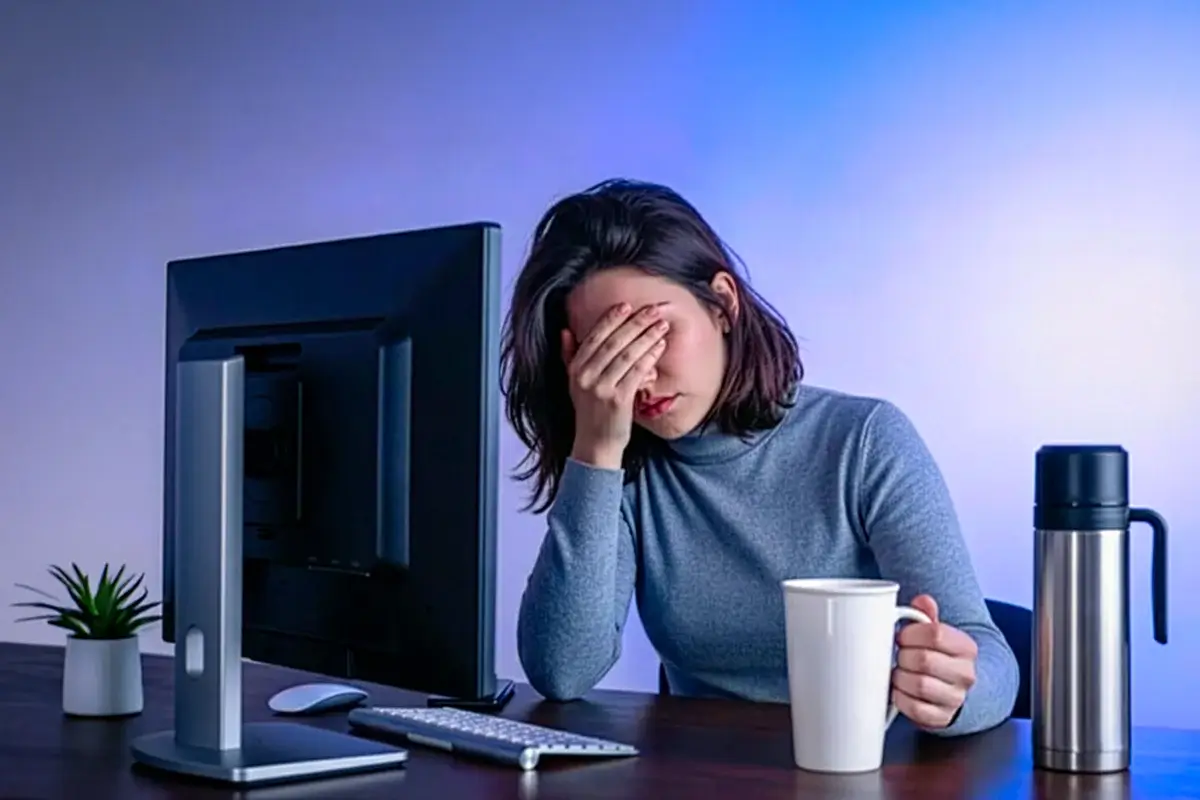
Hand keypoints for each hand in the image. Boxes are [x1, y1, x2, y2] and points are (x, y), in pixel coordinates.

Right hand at [562, 303, 669, 467]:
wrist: (595, 445)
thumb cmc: (589, 412)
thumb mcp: (574, 384)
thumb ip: (570, 356)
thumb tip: (566, 331)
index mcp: (575, 370)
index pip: (593, 337)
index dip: (610, 320)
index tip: (626, 306)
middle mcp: (585, 377)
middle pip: (613, 342)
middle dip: (635, 323)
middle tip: (652, 310)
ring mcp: (601, 389)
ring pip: (627, 355)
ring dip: (646, 337)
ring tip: (661, 325)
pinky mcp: (618, 400)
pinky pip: (636, 372)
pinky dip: (649, 357)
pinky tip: (660, 346)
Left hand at [892, 594, 977, 729]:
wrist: (955, 689)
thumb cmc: (938, 656)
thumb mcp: (937, 633)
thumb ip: (927, 616)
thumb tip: (923, 601)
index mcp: (966, 647)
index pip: (935, 634)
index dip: (910, 634)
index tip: (902, 637)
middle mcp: (965, 674)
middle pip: (924, 660)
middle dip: (903, 656)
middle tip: (899, 655)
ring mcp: (955, 698)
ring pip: (920, 685)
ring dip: (900, 677)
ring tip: (899, 672)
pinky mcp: (942, 718)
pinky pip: (916, 709)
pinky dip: (901, 698)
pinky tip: (900, 690)